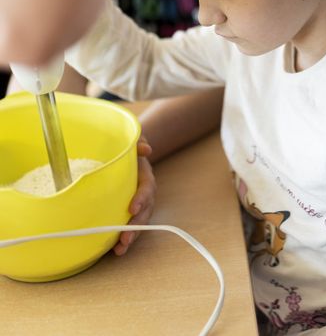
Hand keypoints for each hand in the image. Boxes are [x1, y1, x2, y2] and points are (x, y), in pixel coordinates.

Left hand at [113, 135, 155, 255]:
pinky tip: (114, 250)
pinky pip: (130, 226)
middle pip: (145, 212)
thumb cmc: (130, 147)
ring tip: (120, 249)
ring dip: (131, 236)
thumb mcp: (136, 140)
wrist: (130, 156)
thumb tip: (146, 149)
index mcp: (146, 177)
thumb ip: (139, 142)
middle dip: (137, 226)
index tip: (132, 209)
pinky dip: (124, 239)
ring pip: (139, 223)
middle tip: (125, 237)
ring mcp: (139, 205)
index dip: (141, 199)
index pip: (147, 189)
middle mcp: (145, 194)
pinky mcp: (130, 213)